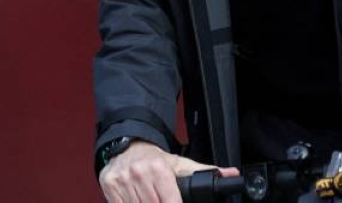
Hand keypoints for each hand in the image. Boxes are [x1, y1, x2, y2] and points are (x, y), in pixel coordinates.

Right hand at [99, 139, 238, 202]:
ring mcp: (122, 180)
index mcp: (159, 168)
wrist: (128, 144)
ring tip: (151, 199)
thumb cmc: (156, 159)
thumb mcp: (180, 163)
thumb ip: (205, 171)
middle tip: (161, 199)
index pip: (170, 202)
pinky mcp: (109, 186)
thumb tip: (232, 174)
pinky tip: (136, 200)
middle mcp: (139, 173)